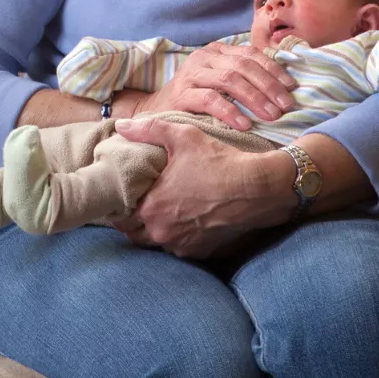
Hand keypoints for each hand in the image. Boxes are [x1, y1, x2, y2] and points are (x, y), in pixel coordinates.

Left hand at [111, 117, 297, 258]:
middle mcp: (163, 232)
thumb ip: (148, 130)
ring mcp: (182, 245)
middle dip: (134, 222)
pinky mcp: (201, 251)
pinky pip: (180, 248)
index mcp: (151, 208)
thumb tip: (121, 126)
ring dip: (155, 231)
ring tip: (161, 213)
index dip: (119, 208)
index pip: (119, 219)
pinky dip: (178, 238)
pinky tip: (184, 221)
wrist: (259, 188)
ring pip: (156, 243)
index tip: (125, 197)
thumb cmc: (219, 161)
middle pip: (134, 234)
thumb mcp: (183, 136)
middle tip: (141, 204)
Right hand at [127, 41, 296, 130]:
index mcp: (217, 51)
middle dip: (269, 86)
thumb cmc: (196, 101)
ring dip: (255, 98)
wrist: (155, 114)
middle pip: (243, 66)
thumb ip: (244, 79)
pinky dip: (230, 112)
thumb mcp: (220, 84)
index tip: (292, 88)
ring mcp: (190, 74)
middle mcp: (203, 57)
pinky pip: (210, 99)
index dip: (274, 70)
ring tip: (271, 116)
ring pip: (230, 79)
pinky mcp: (180, 94)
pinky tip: (245, 125)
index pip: (251, 54)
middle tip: (286, 106)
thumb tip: (285, 88)